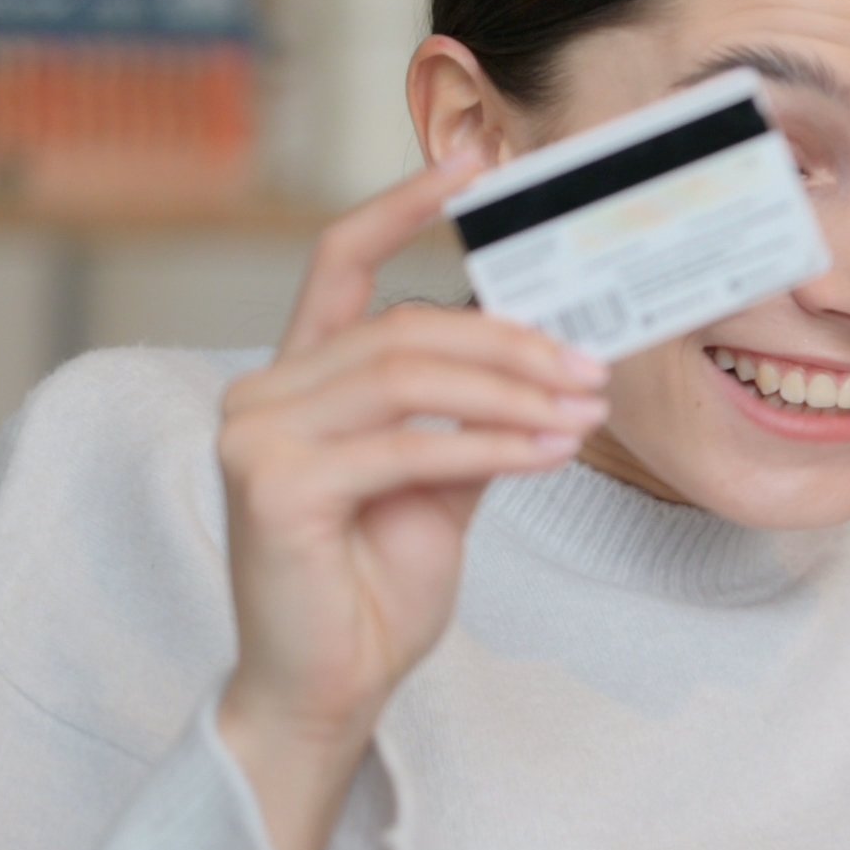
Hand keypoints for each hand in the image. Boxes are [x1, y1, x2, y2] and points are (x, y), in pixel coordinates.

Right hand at [215, 153, 607, 849]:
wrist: (327, 689)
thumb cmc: (371, 590)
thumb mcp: (436, 486)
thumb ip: (471, 417)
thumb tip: (547, 355)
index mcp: (295, 379)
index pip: (340, 260)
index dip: (402, 203)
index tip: (472, 161)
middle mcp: (262, 393)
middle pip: (403, 328)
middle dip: (510, 342)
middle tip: (593, 365)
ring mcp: (257, 437)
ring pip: (408, 376)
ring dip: (514, 391)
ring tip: (587, 408)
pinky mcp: (274, 488)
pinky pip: (407, 448)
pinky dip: (491, 445)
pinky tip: (552, 450)